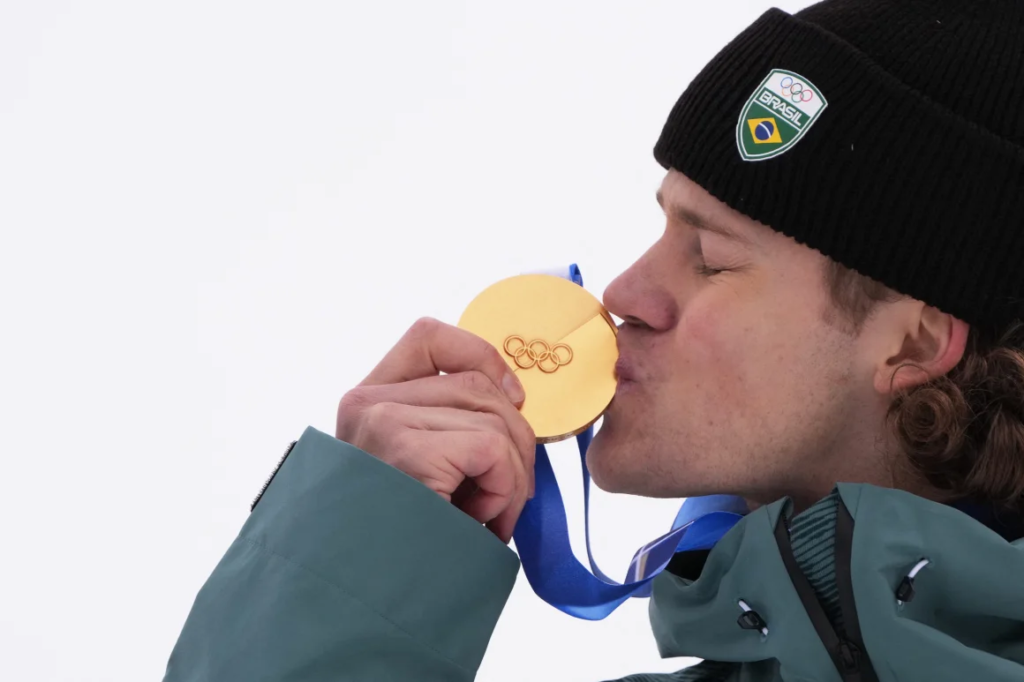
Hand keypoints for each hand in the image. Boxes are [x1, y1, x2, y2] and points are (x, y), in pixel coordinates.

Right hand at [336, 318, 535, 542]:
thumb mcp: (425, 472)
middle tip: (507, 495)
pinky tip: (478, 523)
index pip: (430, 336)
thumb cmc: (406, 544)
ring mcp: (383, 422)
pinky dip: (503, 491)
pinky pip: (492, 449)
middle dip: (514, 439)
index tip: (511, 398)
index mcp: (369, 402)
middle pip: (478, 382)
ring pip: (494, 419)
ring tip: (484, 519)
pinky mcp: (405, 449)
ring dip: (510, 477)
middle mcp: (368, 404)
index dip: (483, 356)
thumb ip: (451, 427)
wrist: (368, 607)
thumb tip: (516, 403)